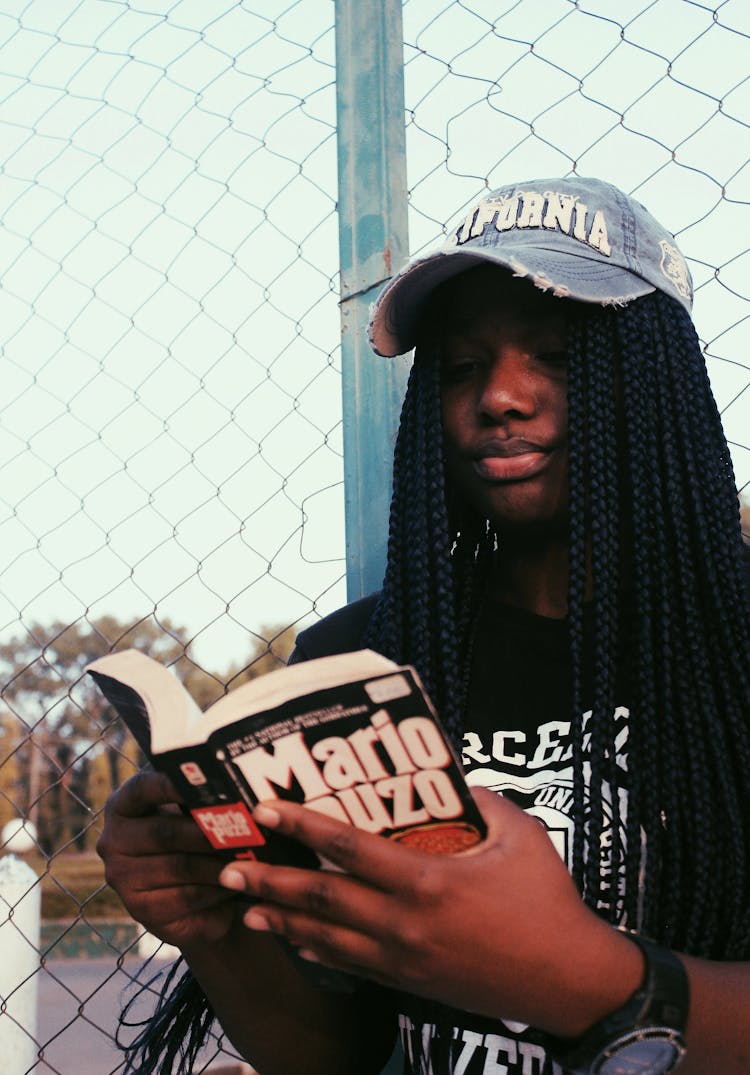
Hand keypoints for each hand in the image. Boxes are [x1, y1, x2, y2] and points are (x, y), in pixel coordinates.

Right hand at [97, 770, 237, 946]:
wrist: (190, 896)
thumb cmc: (194, 838)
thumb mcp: (190, 813)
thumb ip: (200, 799)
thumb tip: (236, 785)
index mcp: (123, 806)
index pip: (143, 788)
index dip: (174, 785)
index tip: (209, 783)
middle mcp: (113, 842)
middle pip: (166, 833)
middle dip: (210, 831)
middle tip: (248, 827)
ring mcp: (123, 879)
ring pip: (181, 867)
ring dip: (220, 862)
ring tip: (252, 855)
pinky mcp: (142, 912)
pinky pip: (187, 897)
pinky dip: (218, 889)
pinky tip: (239, 882)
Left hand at [219, 789, 638, 1033]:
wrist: (567, 981)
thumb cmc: (546, 902)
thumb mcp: (519, 835)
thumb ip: (480, 802)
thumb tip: (450, 778)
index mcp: (427, 881)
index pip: (349, 849)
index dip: (303, 827)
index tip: (267, 810)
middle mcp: (403, 923)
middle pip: (320, 900)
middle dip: (269, 883)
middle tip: (228, 868)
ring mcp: (402, 960)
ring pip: (325, 938)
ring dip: (280, 921)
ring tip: (243, 906)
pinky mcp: (408, 984)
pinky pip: (349, 966)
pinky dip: (315, 950)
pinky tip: (295, 940)